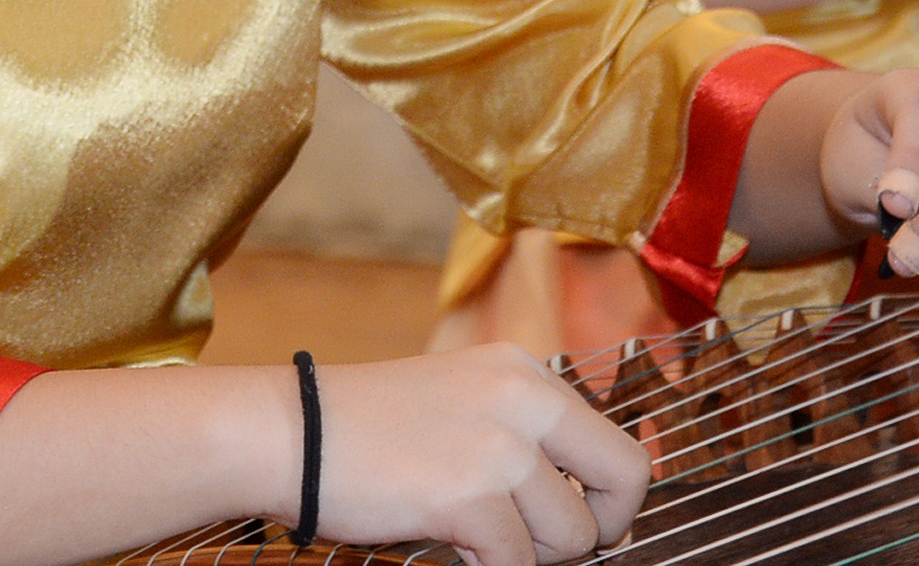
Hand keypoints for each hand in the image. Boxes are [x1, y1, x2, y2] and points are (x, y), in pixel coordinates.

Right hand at [311, 346, 646, 565]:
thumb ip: (521, 434)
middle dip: (599, 529)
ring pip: (571, 537)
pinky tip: (456, 548)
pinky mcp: (467, 494)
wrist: (293, 432)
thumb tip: (579, 500)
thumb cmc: (367, 429)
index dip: (612, 499)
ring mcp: (499, 445)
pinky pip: (517, 562)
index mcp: (525, 373)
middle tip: (550, 547)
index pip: (619, 444)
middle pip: (625, 481)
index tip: (584, 521)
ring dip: (529, 555)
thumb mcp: (463, 401)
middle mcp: (524, 399)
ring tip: (478, 538)